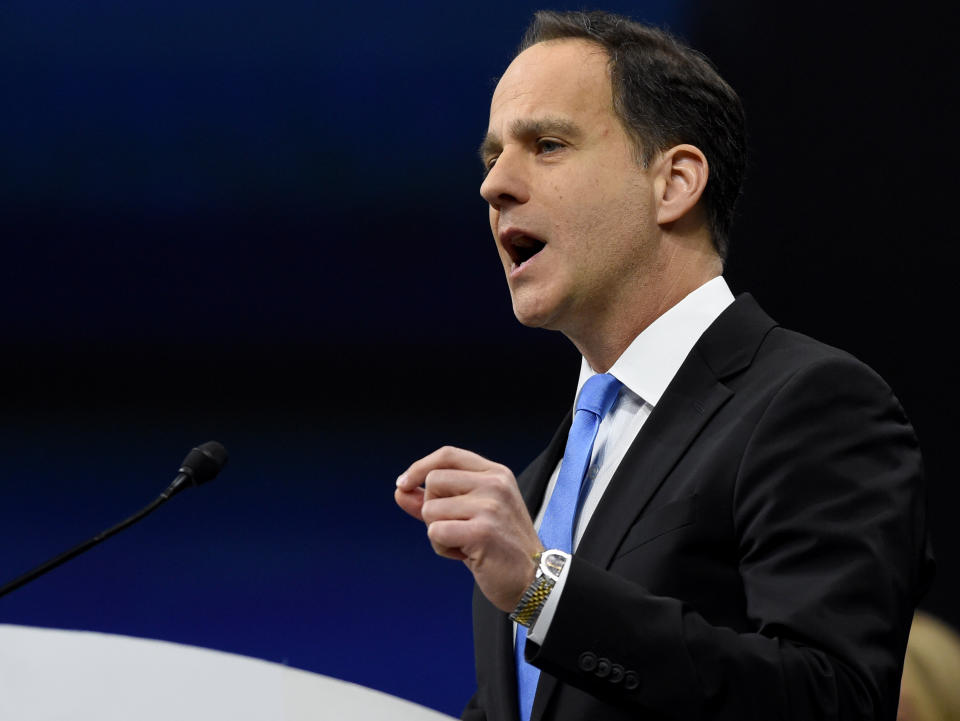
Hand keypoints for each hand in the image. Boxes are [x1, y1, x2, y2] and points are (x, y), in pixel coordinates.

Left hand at [395, 446, 542, 611]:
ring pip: (430, 509)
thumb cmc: (498, 546)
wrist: (532, 580)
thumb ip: (436, 500)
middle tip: (456, 528)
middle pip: (434, 481)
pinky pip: (435, 532)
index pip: (448, 455)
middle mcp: (494, 484)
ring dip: (437, 532)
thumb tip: (400, 491)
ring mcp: (490, 506)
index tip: (403, 484)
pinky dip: (442, 548)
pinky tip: (465, 555)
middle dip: (432, 508)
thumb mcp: (470, 514)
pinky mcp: (482, 532)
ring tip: (464, 543)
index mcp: (496, 473)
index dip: (419, 467)